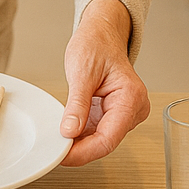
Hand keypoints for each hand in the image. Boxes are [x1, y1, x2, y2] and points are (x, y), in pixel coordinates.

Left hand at [58, 0, 149, 165]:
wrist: (101, 32)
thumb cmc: (96, 44)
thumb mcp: (82, 72)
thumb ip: (77, 104)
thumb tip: (69, 131)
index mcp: (131, 97)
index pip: (108, 138)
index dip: (84, 152)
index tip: (63, 155)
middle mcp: (134, 108)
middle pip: (106, 141)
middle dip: (80, 149)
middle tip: (55, 149)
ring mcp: (126, 112)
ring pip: (101, 139)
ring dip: (80, 142)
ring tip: (58, 140)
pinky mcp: (115, 113)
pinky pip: (98, 130)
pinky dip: (82, 133)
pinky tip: (67, 131)